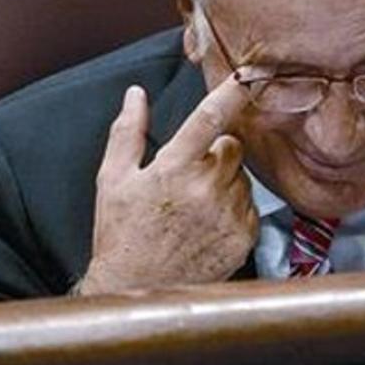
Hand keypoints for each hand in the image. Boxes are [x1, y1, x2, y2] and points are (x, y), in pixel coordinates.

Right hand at [76, 79, 258, 293]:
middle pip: (233, 147)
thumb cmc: (121, 234)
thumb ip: (127, 132)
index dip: (234, 91)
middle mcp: (206, 189)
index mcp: (173, 168)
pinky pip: (251, 206)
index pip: (210, 117)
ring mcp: (228, 215)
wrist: (137, 291)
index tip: (252, 74)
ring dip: (225, 182)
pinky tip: (207, 224)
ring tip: (194, 207)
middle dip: (216, 152)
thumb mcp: (112, 179)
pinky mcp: (244, 237)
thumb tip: (136, 94)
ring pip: (242, 177)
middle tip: (188, 176)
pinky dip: (234, 209)